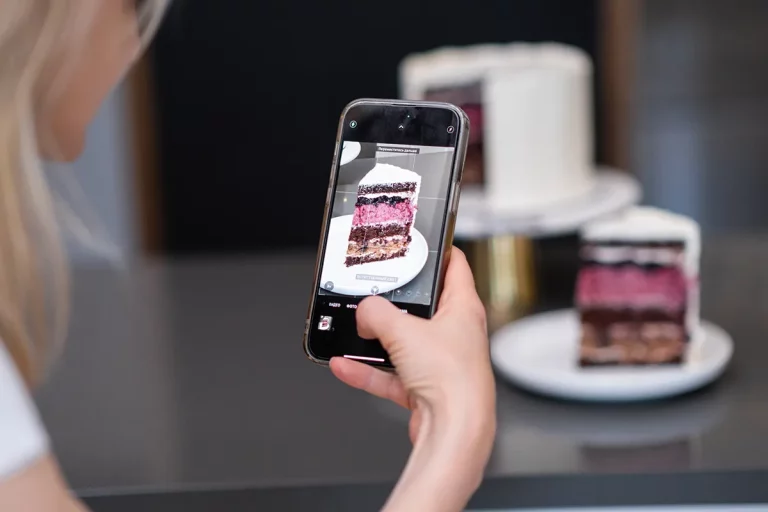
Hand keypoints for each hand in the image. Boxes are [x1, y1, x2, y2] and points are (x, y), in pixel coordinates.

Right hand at [330, 247, 495, 510]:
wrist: (454, 431)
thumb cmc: (452, 381)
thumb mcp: (404, 331)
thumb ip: (377, 314)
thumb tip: (364, 311)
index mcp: (464, 309)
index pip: (456, 267)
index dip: (440, 251)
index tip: (422, 243)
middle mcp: (456, 335)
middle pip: (424, 307)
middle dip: (396, 302)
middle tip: (376, 291)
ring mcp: (440, 363)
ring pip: (404, 343)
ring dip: (376, 340)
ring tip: (353, 331)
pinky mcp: (425, 389)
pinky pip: (391, 374)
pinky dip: (368, 371)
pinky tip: (345, 365)